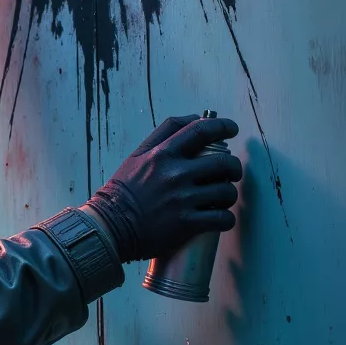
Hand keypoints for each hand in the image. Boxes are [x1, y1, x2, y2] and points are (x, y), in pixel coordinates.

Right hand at [84, 115, 242, 262]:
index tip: (231, 129)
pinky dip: (227, 219)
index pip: (201, 130)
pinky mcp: (187, 224)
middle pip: (223, 162)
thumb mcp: (138, 155)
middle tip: (231, 173)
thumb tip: (195, 118)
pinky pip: (223, 218)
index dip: (222, 126)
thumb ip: (165, 134)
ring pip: (226, 192)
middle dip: (234, 168)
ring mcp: (182, 200)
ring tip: (221, 198)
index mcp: (162, 154)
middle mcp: (175, 174)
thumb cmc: (125, 190)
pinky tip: (221, 218)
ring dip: (229, 195)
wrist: (111, 227)